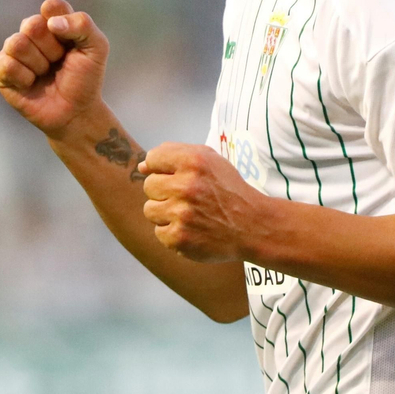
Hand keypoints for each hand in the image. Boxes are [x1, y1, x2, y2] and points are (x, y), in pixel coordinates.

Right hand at [0, 0, 108, 138]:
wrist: (75, 112)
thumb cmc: (86, 78)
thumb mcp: (96, 48)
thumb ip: (82, 25)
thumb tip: (51, 23)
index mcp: (54, 21)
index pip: (52, 6)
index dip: (62, 25)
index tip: (72, 43)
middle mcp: (32, 32)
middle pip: (32, 24)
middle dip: (51, 49)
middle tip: (59, 62)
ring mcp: (14, 51)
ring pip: (16, 43)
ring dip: (38, 64)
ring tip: (46, 74)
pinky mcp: (2, 71)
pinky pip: (6, 64)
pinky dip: (25, 77)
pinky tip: (31, 84)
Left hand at [139, 142, 265, 262]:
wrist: (252, 226)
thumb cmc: (228, 190)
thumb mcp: (210, 160)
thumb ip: (175, 154)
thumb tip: (142, 166)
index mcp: (194, 161)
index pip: (153, 158)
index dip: (162, 168)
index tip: (175, 176)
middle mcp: (186, 186)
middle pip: (149, 185)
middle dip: (164, 191)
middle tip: (186, 198)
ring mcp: (182, 214)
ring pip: (150, 209)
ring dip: (165, 212)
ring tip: (187, 214)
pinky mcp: (180, 238)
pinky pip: (159, 232)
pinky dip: (173, 233)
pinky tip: (191, 229)